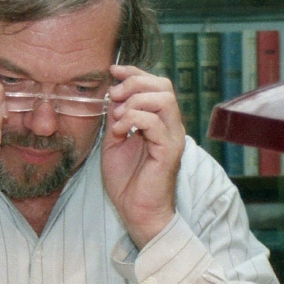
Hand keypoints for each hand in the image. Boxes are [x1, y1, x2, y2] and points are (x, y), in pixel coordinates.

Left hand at [101, 65, 185, 248]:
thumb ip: (116, 117)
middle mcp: (170, 126)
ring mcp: (172, 137)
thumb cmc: (127, 181)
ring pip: (164, 99)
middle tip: (114, 96)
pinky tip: (119, 130)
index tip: (112, 71)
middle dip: (135, 83)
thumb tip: (111, 94)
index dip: (134, 72)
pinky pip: (156, 123)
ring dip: (135, 101)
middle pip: (163, 85)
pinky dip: (134, 119)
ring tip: (117, 116)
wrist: (136, 211)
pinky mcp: (169, 151)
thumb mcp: (114, 141)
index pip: (155, 84)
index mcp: (159, 121)